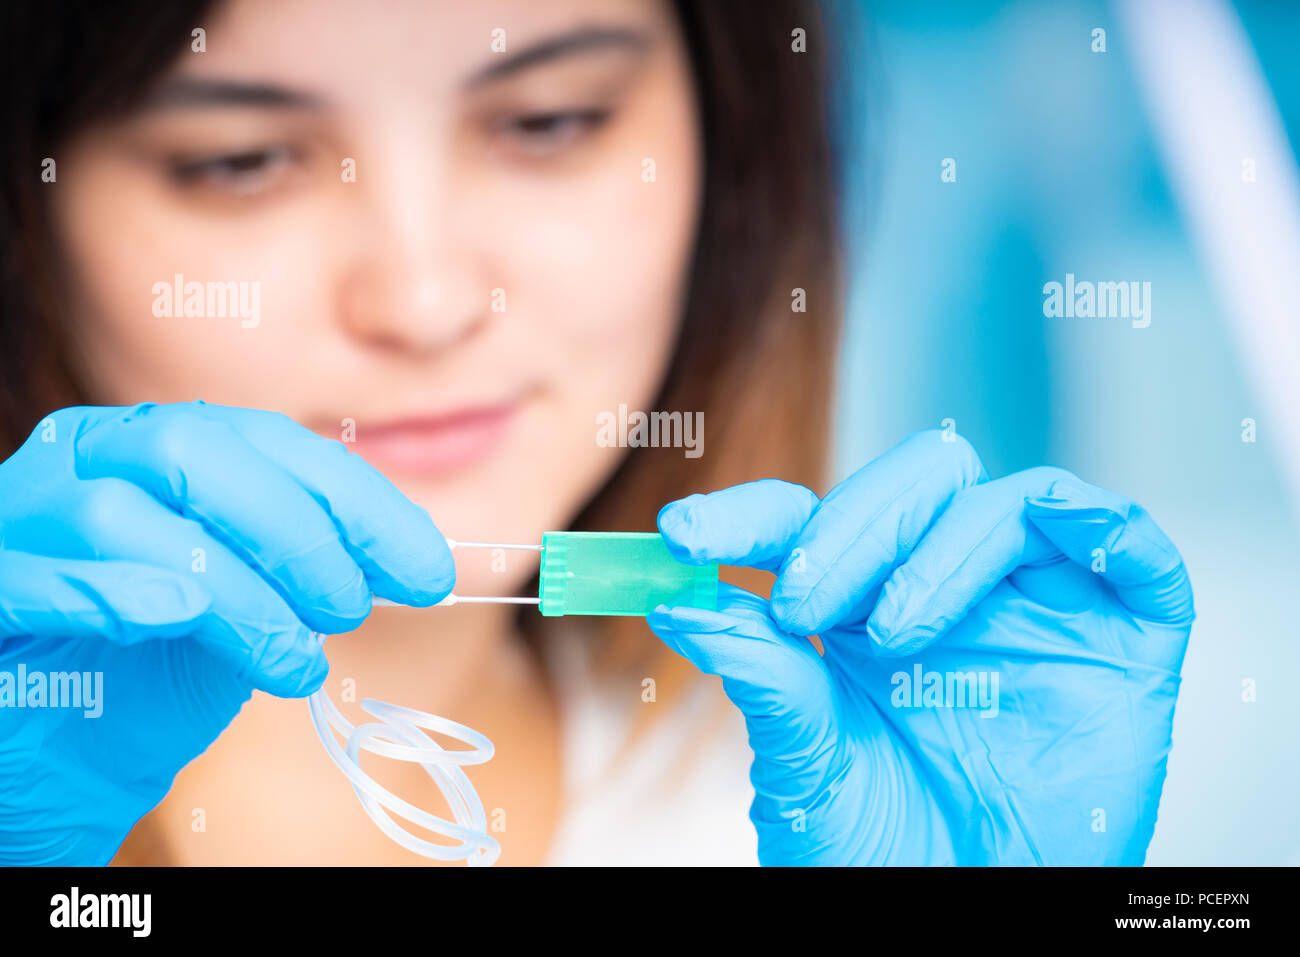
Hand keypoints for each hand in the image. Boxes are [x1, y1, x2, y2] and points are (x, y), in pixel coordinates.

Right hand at [0, 402, 453, 863]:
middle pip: (194, 448)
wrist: (53, 754)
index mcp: (163, 448)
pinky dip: (103, 589)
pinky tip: (173, 614)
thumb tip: (416, 565)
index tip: (430, 572)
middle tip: (350, 608)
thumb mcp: (253, 613)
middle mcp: (88, 458)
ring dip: (229, 588)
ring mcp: (20, 513)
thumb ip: (310, 575)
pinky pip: (24, 571)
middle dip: (295, 528)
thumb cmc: (155, 672)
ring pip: (121, 514)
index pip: (273, 444)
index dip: (360, 502)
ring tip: (291, 660)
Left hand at [649, 430, 1193, 864]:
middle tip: (798, 600)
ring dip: (943, 547)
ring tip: (894, 633)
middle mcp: (951, 592)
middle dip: (851, 526)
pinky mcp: (1123, 644)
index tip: (681, 536)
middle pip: (917, 485)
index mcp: (863, 609)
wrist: (970, 921)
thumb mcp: (806, 765)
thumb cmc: (882, 856)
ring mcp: (1038, 610)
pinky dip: (1104, 523)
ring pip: (1008, 504)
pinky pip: (1134, 550)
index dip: (746, 515)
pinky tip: (1058, 528)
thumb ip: (761, 675)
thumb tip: (680, 603)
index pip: (808, 524)